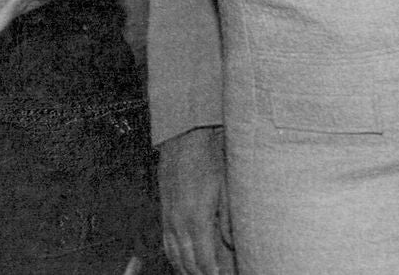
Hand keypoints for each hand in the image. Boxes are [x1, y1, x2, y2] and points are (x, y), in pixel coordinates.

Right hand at [160, 126, 232, 274]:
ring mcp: (169, 217)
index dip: (213, 274)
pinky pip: (166, 242)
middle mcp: (179, 222)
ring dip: (186, 270)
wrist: (185, 137)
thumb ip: (229, 218)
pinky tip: (181, 261)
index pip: (204, 259)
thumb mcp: (227, 186)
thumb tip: (233, 244)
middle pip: (188, 262)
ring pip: (175, 255)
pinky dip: (174, 257)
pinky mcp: (164, 211)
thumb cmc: (209, 157)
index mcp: (197, 218)